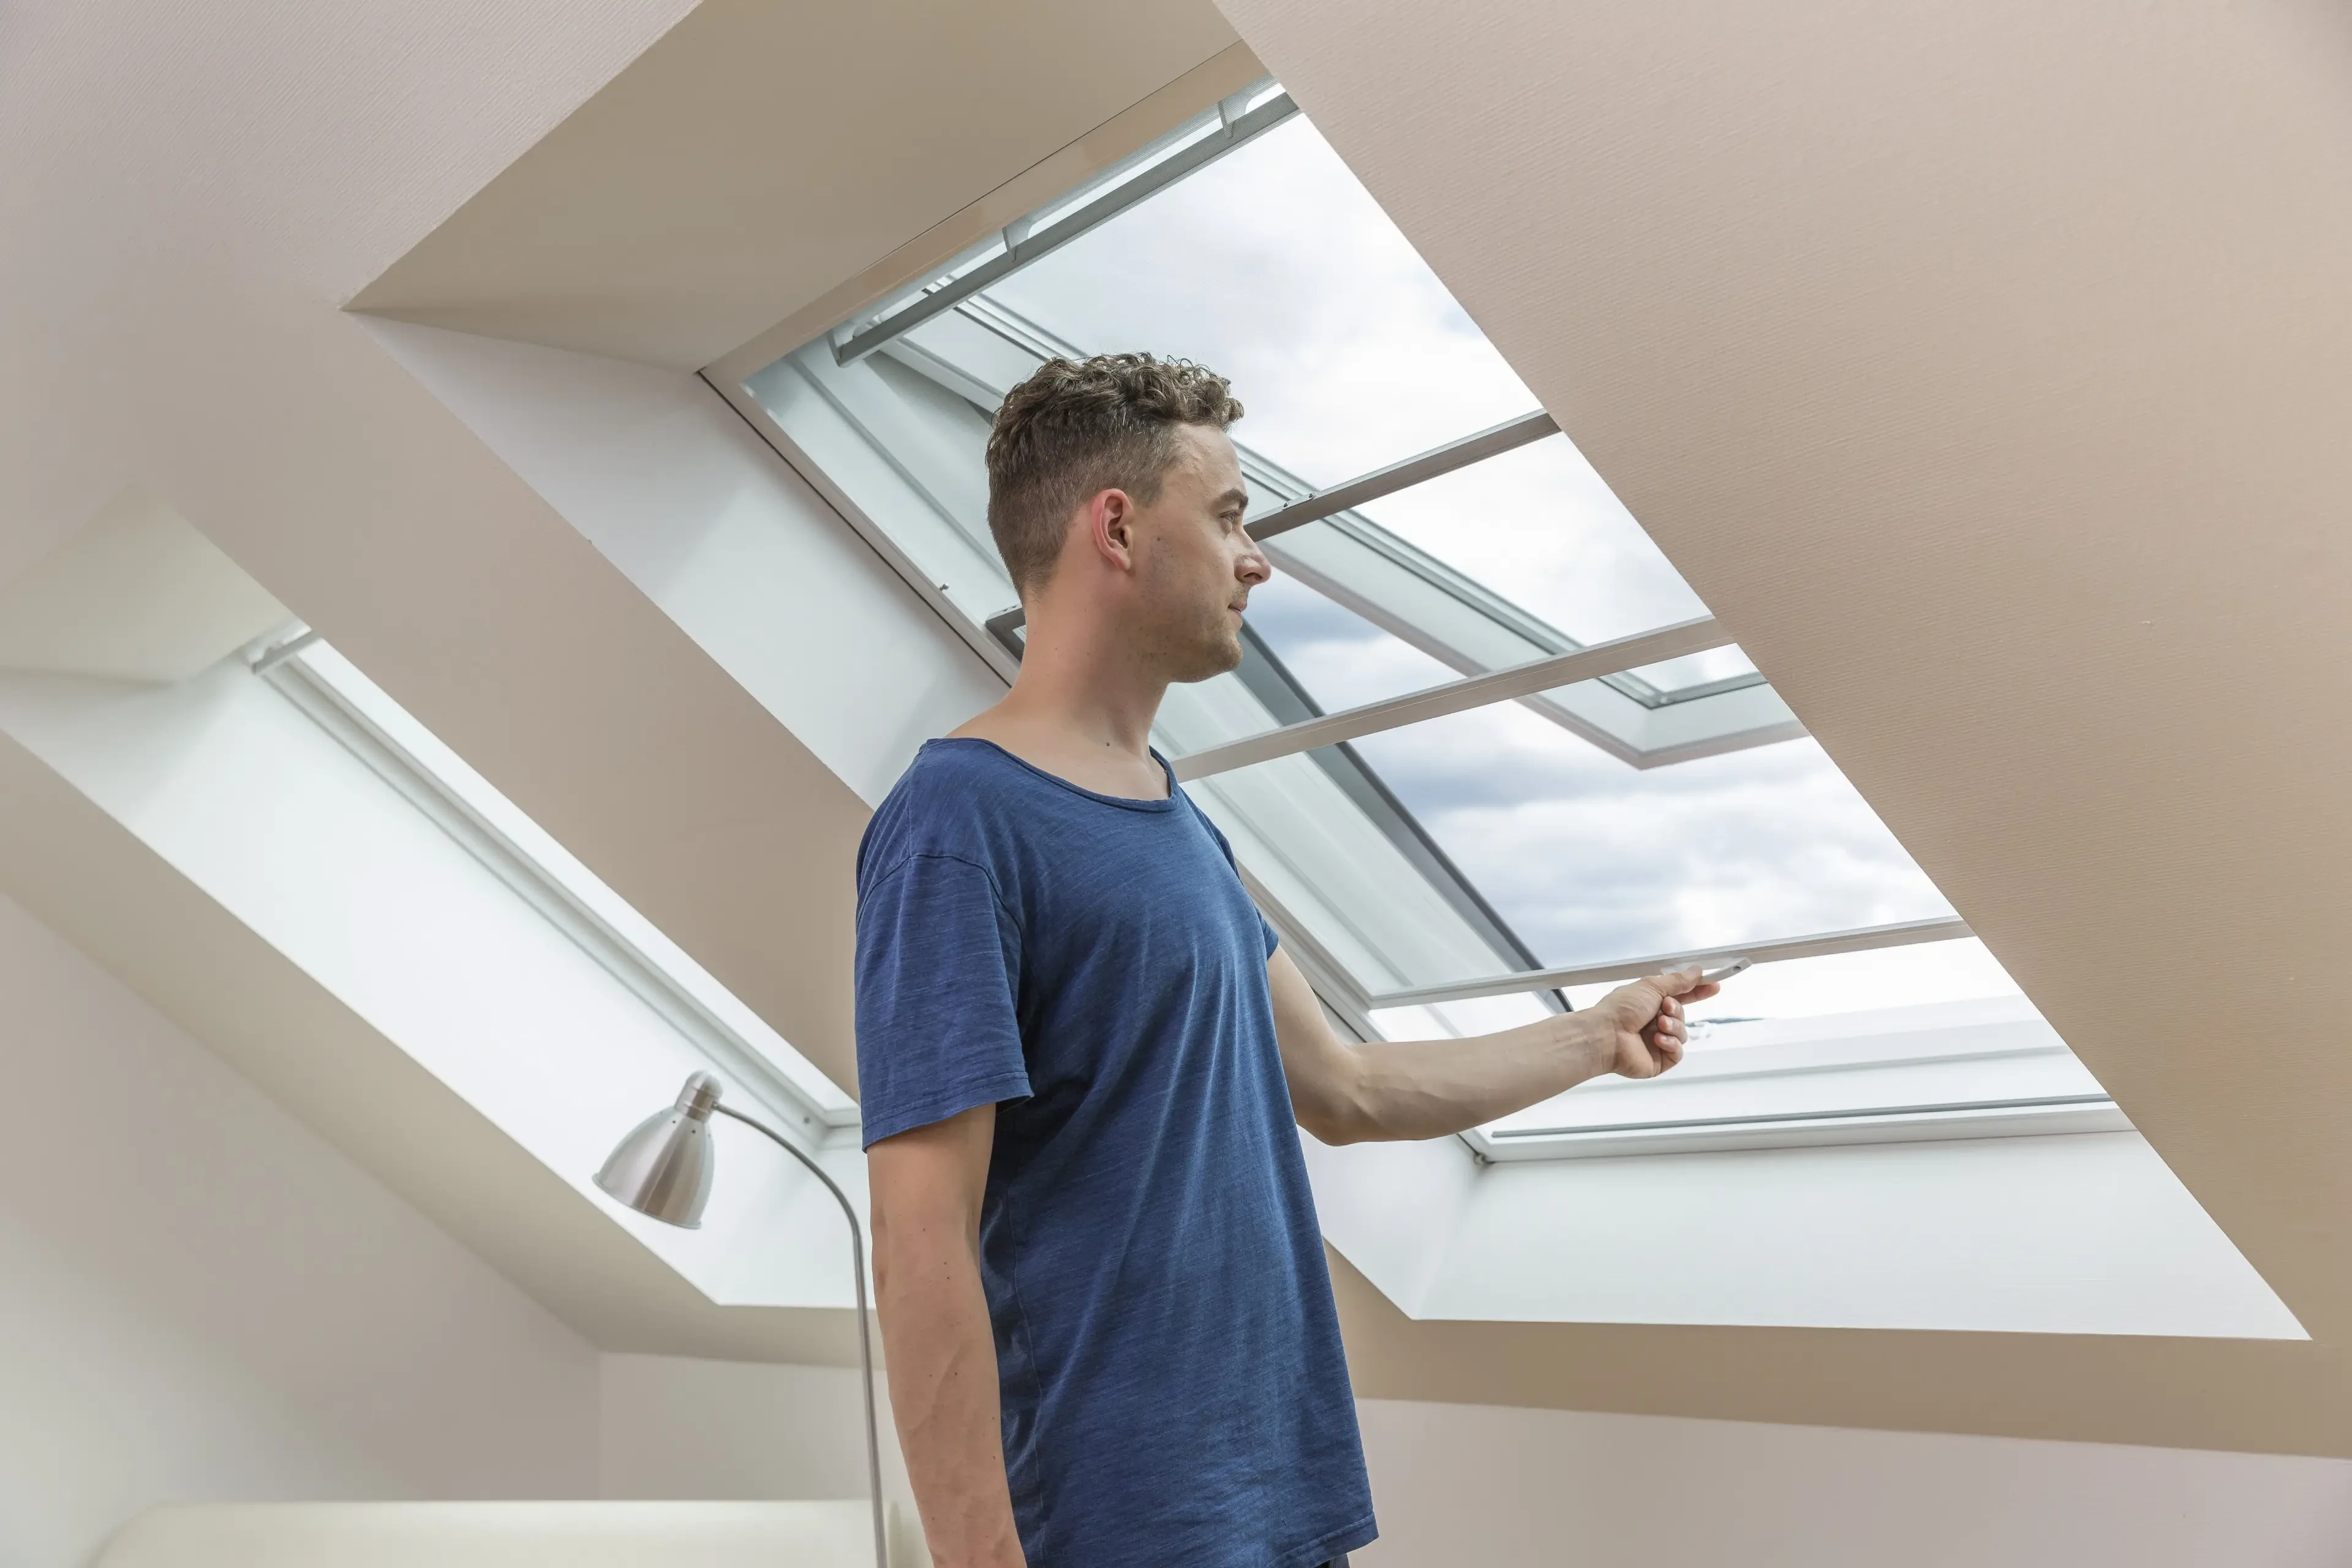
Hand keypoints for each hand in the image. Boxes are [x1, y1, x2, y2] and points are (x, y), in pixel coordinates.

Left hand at [1592, 969, 1718, 1078]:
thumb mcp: (1651, 987)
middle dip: (1677, 1010)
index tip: (1714, 985)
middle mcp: (1653, 1022)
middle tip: (1665, 1007)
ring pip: (1682, 1033)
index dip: (1697, 991)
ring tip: (1659, 1024)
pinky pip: (1678, 1051)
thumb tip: (1697, 971)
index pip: (1681, 996)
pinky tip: (1658, 1040)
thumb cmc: (1622, 1009)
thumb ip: (1677, 981)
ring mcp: (1657, 1042)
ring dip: (1673, 1026)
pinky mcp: (1659, 1060)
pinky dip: (1671, 1043)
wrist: (1607, 1035)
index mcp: (1650, 1003)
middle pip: (1682, 1015)